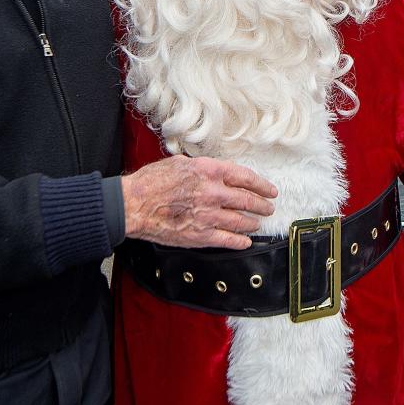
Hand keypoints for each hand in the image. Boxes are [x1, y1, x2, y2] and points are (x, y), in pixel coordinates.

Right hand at [122, 155, 277, 249]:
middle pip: (247, 200)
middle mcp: (213, 192)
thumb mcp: (179, 163)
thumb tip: (216, 172)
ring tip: (256, 223)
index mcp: (208, 170)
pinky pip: (228, 240)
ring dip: (252, 223)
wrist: (134, 205)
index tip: (269, 189)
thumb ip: (202, 168)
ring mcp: (209, 215)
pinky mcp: (201, 236)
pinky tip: (245, 241)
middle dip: (262, 205)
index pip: (245, 177)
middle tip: (268, 207)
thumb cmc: (151, 182)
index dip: (261, 184)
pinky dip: (240, 241)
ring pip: (241, 221)